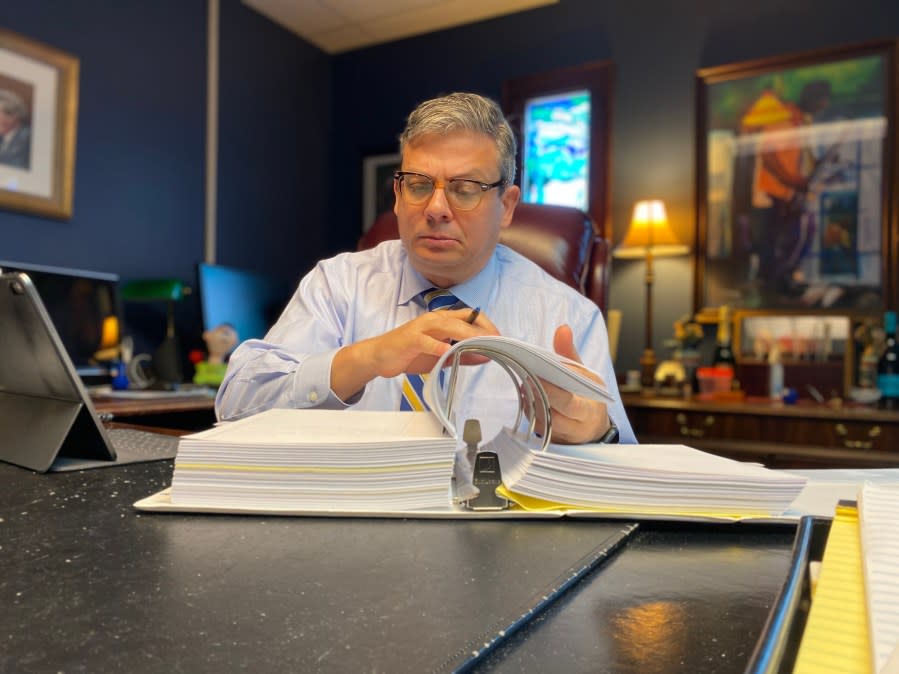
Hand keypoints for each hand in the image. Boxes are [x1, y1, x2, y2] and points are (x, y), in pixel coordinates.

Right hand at [331, 308, 497, 399]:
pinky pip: (426, 341)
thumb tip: (486, 356)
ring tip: (481, 344)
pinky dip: (437, 346)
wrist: (380, 356)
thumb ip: (462, 355)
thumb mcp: (440, 356)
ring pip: (448, 326)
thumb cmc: (411, 353)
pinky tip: (446, 352)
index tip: (500, 337)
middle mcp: (434, 320)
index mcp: (443, 320)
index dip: (487, 324)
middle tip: (497, 342)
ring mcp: (422, 327)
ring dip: (466, 335)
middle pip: (463, 319)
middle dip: (482, 330)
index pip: (470, 316)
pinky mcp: (410, 338)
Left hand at [531, 325, 609, 444]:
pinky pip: (536, 426)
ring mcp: (561, 436)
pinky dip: (530, 409)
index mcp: (589, 410)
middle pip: (553, 415)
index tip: (538, 375)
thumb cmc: (588, 395)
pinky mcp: (550, 439)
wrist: (593, 426)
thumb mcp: (586, 373)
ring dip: (531, 402)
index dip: (552, 391)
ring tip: (526, 382)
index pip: (570, 403)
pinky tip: (527, 393)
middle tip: (527, 377)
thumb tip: (563, 329)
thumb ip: (570, 352)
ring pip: (541, 421)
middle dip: (538, 395)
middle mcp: (576, 427)